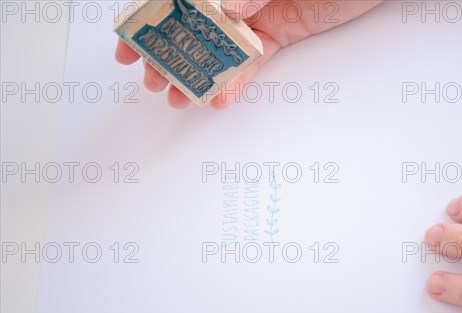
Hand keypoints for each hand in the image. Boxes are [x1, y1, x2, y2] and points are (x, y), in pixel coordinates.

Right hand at [115, 0, 382, 108]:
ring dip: (197, 76)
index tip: (128, 45)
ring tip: (180, 99)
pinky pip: (252, 62)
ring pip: (218, 49)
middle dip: (168, 55)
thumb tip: (223, 9)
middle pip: (192, 26)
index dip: (149, 20)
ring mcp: (256, 14)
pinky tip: (221, 99)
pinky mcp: (278, 34)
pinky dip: (237, 82)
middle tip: (153, 81)